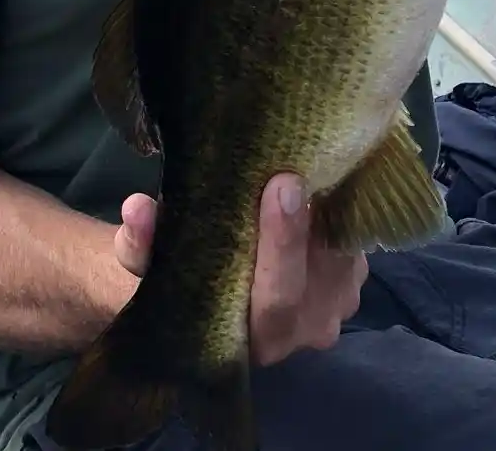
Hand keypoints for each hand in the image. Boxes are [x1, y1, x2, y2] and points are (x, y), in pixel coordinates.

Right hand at [114, 174, 366, 365]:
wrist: (210, 290)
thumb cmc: (179, 270)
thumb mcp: (151, 259)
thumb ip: (142, 242)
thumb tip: (138, 209)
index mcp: (252, 341)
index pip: (278, 301)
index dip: (282, 245)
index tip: (280, 185)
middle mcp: (301, 333)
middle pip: (322, 277)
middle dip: (314, 220)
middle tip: (296, 164)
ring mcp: (335, 307)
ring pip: (346, 255)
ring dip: (332, 207)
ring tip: (310, 155)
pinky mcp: (353, 278)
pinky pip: (357, 239)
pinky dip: (343, 203)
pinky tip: (325, 168)